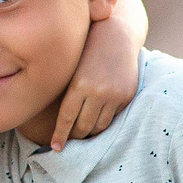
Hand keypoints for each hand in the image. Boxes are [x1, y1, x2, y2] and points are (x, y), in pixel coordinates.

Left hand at [51, 0, 147, 149]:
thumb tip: (58, 121)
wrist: (116, 34)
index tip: (55, 148)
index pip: (66, 119)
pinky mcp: (127, 95)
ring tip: (81, 132)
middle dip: (75, 136)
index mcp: (79, 85)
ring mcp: (115, 95)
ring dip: (90, 132)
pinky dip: (104, 120)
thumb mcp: (71, 69)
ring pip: (100, 126)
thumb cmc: (86, 49)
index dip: (60, 136)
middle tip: (68, 140)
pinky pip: (113, 116)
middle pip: (84, 127)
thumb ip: (66, 93)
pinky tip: (96, 118)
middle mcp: (98, 92)